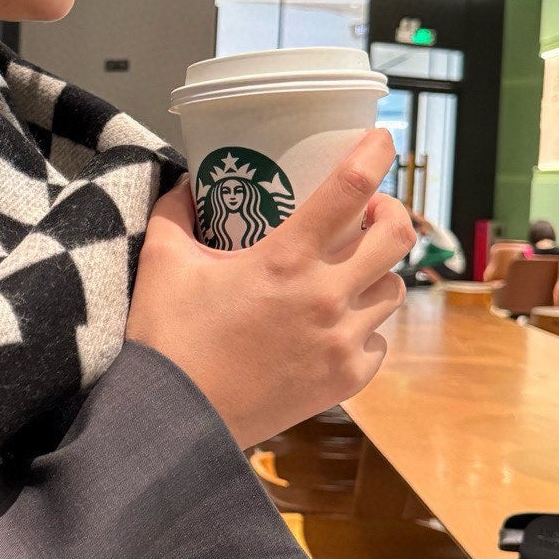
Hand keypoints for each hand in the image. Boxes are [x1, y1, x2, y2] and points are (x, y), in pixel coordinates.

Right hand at [124, 128, 413, 450]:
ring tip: (353, 271)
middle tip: (372, 213)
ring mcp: (340, 341)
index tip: (380, 138)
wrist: (177, 420)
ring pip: (393, 291)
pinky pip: (378, 342)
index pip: (349, 188)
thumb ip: (175, 214)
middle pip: (398, 238)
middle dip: (393, 214)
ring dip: (379, 273)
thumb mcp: (161, 263)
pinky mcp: (343, 380)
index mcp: (285, 259)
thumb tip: (186, 185)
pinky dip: (366, 328)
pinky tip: (338, 325)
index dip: (375, 153)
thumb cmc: (167, 341)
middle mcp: (325, 296)